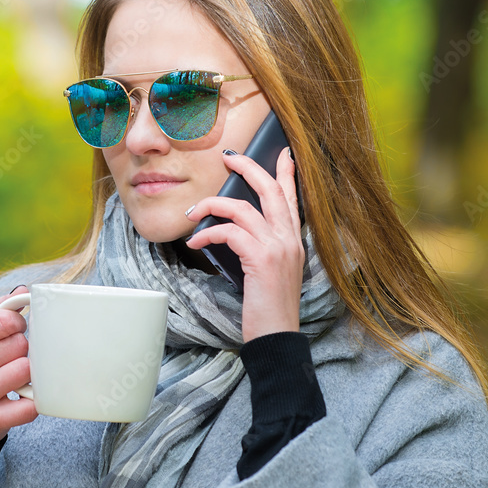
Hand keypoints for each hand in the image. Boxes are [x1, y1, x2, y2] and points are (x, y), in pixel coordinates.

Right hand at [0, 285, 38, 443]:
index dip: (18, 323)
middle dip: (22, 350)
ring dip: (28, 375)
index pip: (5, 320)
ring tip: (16, 379)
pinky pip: (32, 404)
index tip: (15, 331)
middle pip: (19, 345)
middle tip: (10, 361)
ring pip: (26, 370)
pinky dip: (33, 401)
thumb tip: (23, 291)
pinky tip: (20, 399)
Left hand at [184, 148, 304, 343]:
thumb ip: (261, 248)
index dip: (286, 172)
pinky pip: (229, 232)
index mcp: (294, 240)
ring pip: (243, 208)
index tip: (282, 151)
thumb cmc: (268, 307)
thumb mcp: (270, 271)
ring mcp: (278, 247)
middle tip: (228, 156)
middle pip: (270, 189)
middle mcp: (290, 239)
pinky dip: (209, 232)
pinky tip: (196, 240)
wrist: (277, 336)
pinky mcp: (261, 259)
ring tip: (193, 212)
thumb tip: (234, 231)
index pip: (292, 197)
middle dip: (248, 167)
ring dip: (212, 204)